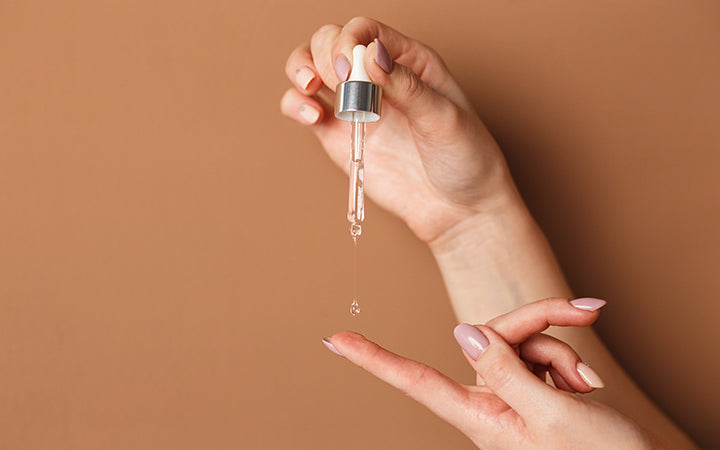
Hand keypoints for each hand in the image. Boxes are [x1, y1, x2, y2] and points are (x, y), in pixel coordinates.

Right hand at [280, 17, 519, 242]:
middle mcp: (376, 78)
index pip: (366, 31)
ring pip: (310, 67)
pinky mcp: (338, 135)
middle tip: (339, 83)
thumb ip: (407, 87)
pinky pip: (303, 108)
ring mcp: (354, 105)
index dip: (349, 40)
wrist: (457, 210)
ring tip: (312, 89)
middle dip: (325, 55)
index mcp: (408, 61)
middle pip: (331, 42)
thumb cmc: (464, 159)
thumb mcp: (445, 119)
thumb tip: (370, 56)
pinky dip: (295, 105)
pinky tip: (312, 116)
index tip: (349, 66)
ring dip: (300, 69)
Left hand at [322, 298, 662, 448]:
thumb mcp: (552, 414)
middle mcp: (490, 403)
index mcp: (481, 417)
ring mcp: (512, 395)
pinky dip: (566, 359)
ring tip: (585, 387)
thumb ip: (506, 370)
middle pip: (494, 336)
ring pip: (521, 340)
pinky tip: (586, 384)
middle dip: (541, 323)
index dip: (374, 360)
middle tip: (584, 314)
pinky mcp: (534, 387)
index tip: (336, 341)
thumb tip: (465, 333)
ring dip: (560, 350)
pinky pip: (540, 351)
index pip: (416, 382)